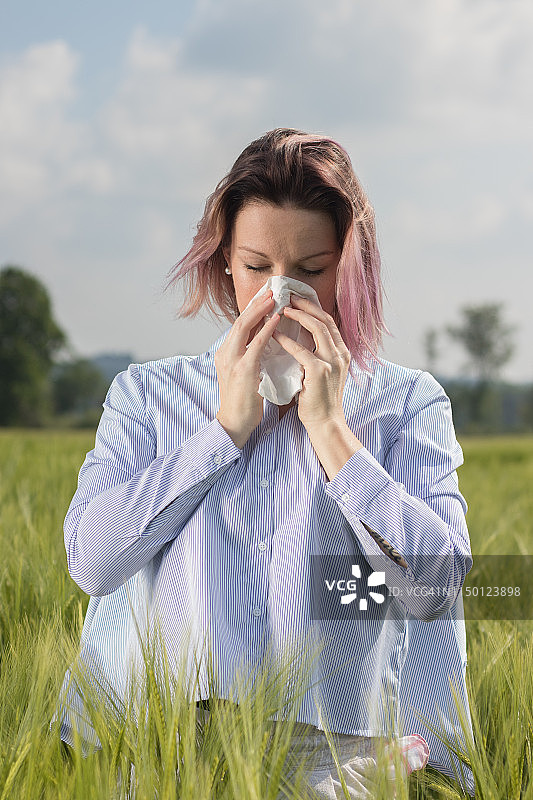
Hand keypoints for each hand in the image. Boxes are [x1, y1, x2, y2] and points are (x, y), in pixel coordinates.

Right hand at [215, 291, 280, 448]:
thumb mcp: (244, 373)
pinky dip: (266, 329)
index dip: (252, 309)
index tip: (265, 297)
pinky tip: (277, 319)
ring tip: (274, 298)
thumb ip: (250, 356)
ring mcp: (232, 360)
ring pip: (244, 327)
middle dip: (255, 304)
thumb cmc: (243, 401)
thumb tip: (265, 342)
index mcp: (225, 353)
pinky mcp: (243, 370)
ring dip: (260, 310)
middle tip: (271, 290)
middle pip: (239, 320)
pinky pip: (256, 344)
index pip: (239, 325)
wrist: (234, 423)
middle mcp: (225, 353)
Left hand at [272, 294, 351, 433]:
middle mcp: (341, 354)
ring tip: (281, 310)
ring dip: (298, 316)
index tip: (298, 299)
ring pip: (317, 329)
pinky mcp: (319, 372)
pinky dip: (287, 340)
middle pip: (324, 320)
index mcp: (342, 353)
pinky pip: (301, 350)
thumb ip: (317, 355)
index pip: (329, 322)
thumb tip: (301, 338)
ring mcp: (332, 362)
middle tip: (289, 297)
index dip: (313, 308)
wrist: (325, 423)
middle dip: (306, 305)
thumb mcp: (322, 372)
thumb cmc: (319, 400)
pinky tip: (274, 335)